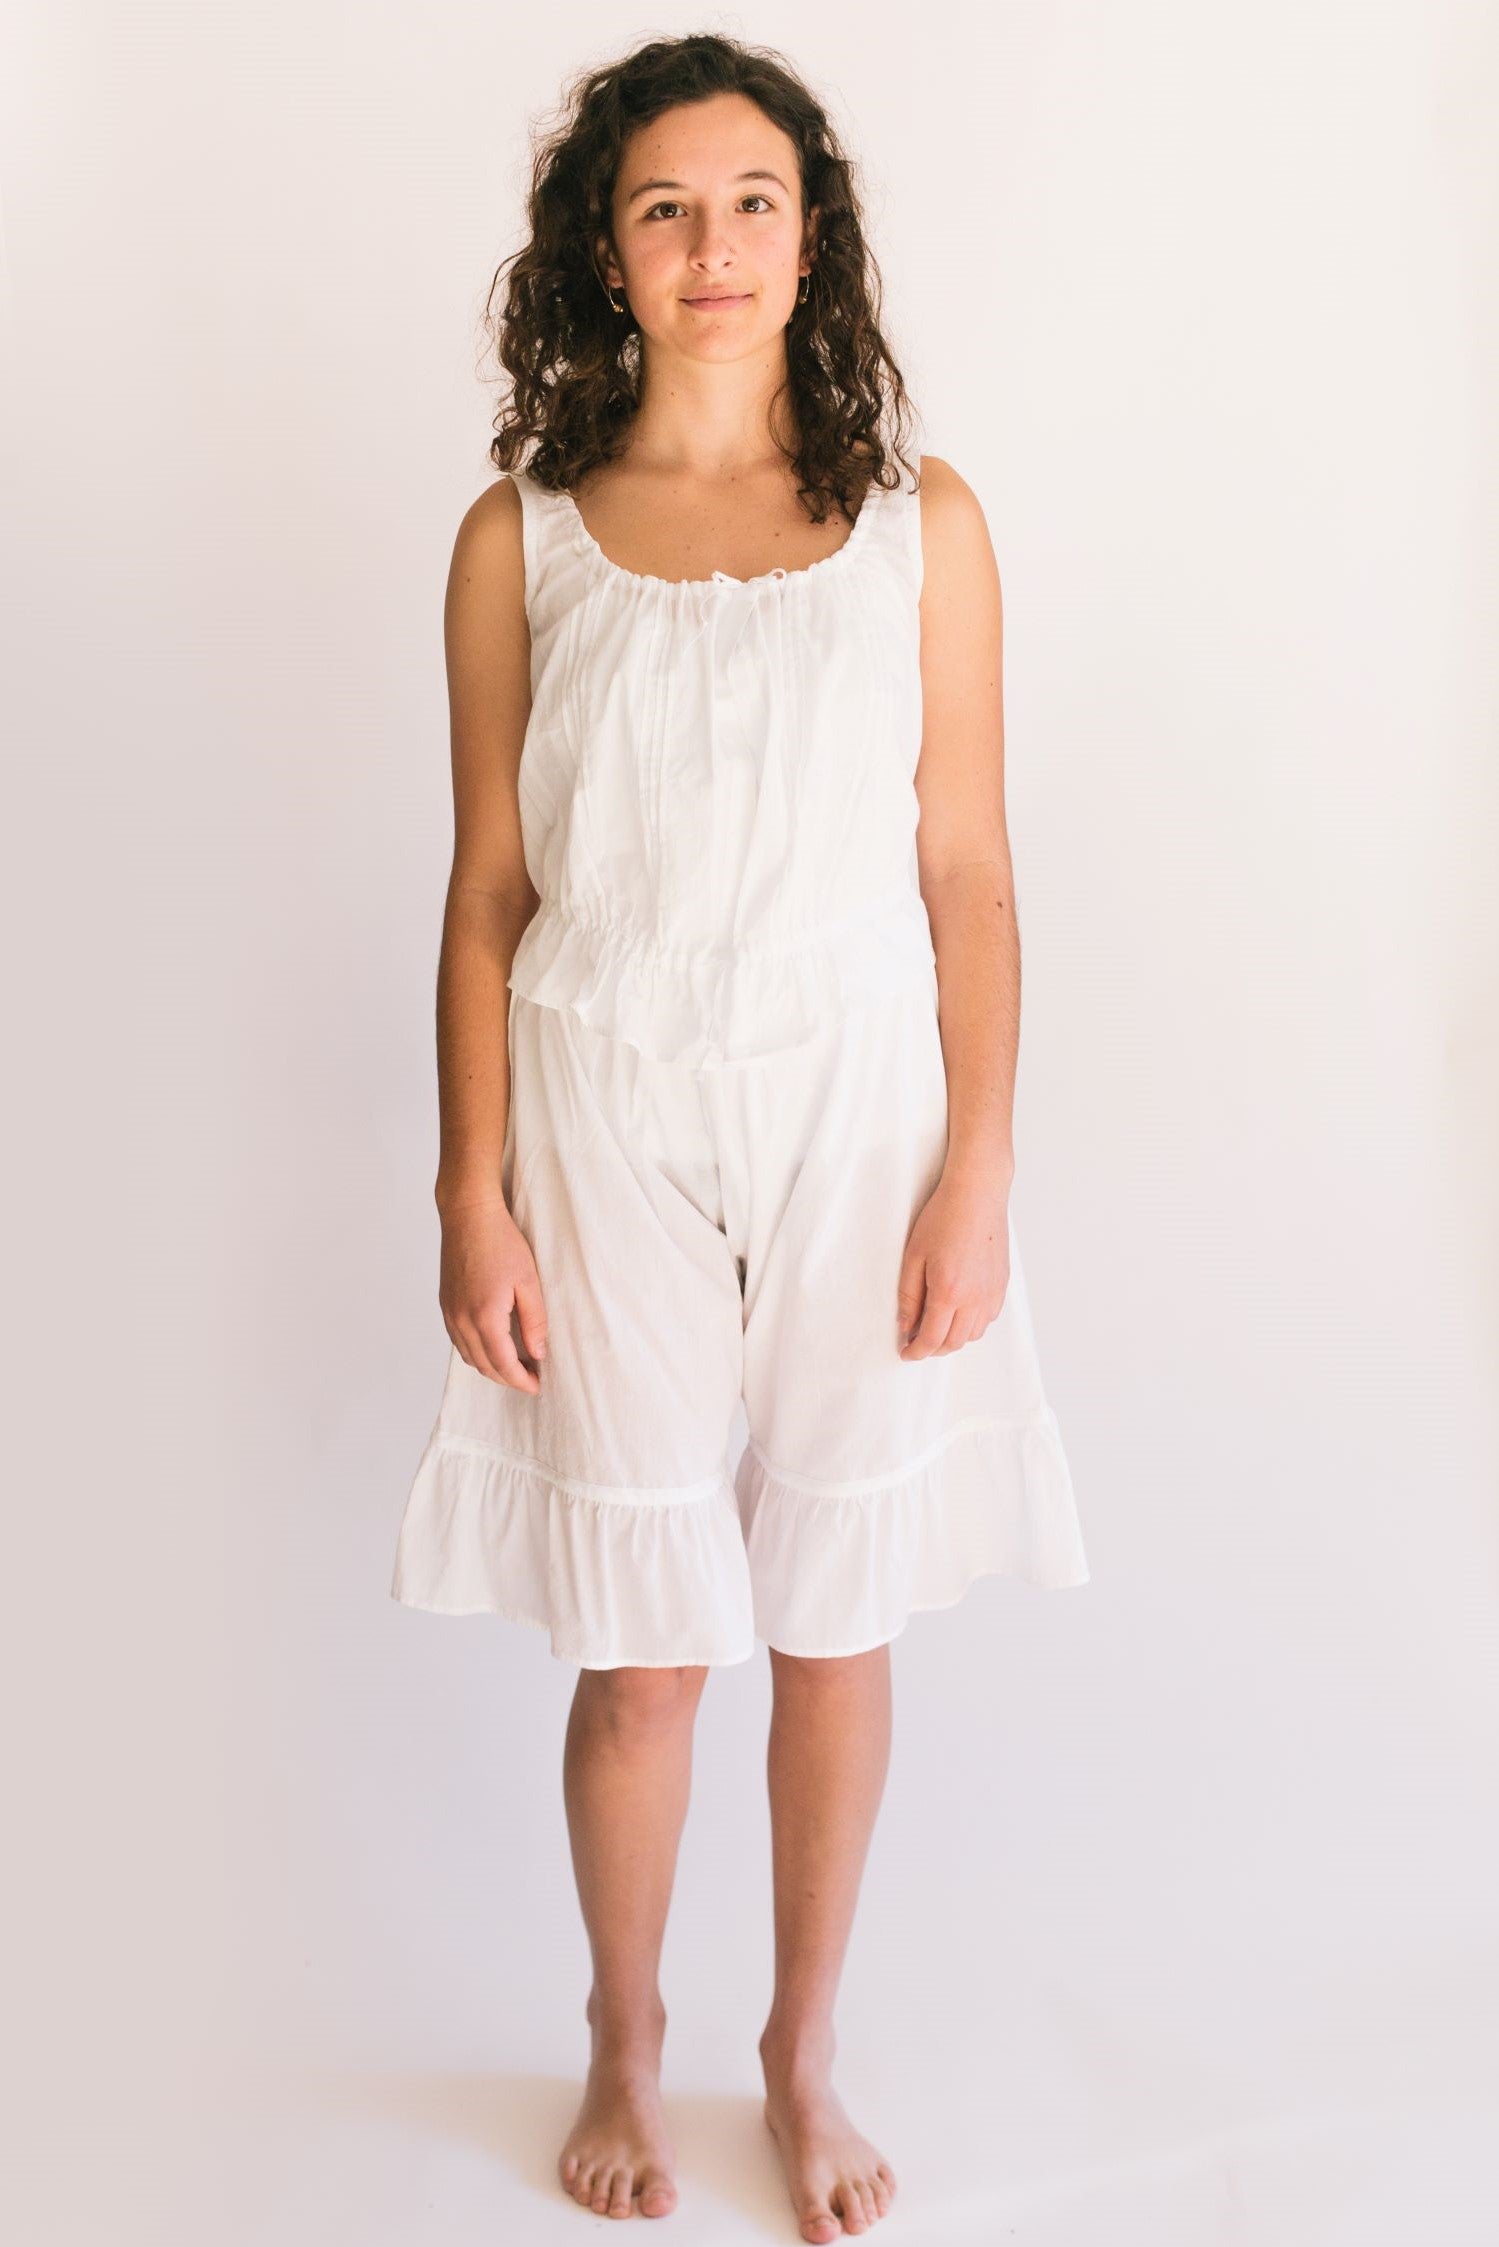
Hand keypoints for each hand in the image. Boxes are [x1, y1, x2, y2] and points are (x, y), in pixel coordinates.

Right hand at [439, 1193, 548, 1392]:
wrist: (468, 1215)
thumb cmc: (500, 1242)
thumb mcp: (528, 1281)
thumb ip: (534, 1321)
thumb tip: (537, 1353)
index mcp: (484, 1317)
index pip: (503, 1364)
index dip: (521, 1380)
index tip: (537, 1386)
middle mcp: (461, 1320)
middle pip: (484, 1365)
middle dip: (507, 1378)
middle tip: (530, 1378)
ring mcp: (450, 1313)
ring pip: (468, 1357)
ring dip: (490, 1367)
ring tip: (515, 1366)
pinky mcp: (445, 1305)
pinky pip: (459, 1341)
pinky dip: (476, 1352)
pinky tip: (492, 1346)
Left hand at [896, 1167, 1010, 1359]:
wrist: (977, 1195)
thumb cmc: (943, 1219)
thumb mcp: (913, 1256)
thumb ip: (909, 1296)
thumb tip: (906, 1326)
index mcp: (948, 1293)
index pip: (932, 1340)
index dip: (916, 1352)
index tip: (906, 1352)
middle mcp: (974, 1299)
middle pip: (954, 1343)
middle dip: (933, 1349)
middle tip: (917, 1342)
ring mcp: (992, 1293)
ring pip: (973, 1335)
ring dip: (953, 1338)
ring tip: (936, 1326)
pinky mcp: (1002, 1285)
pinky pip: (988, 1319)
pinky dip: (972, 1324)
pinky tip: (959, 1311)